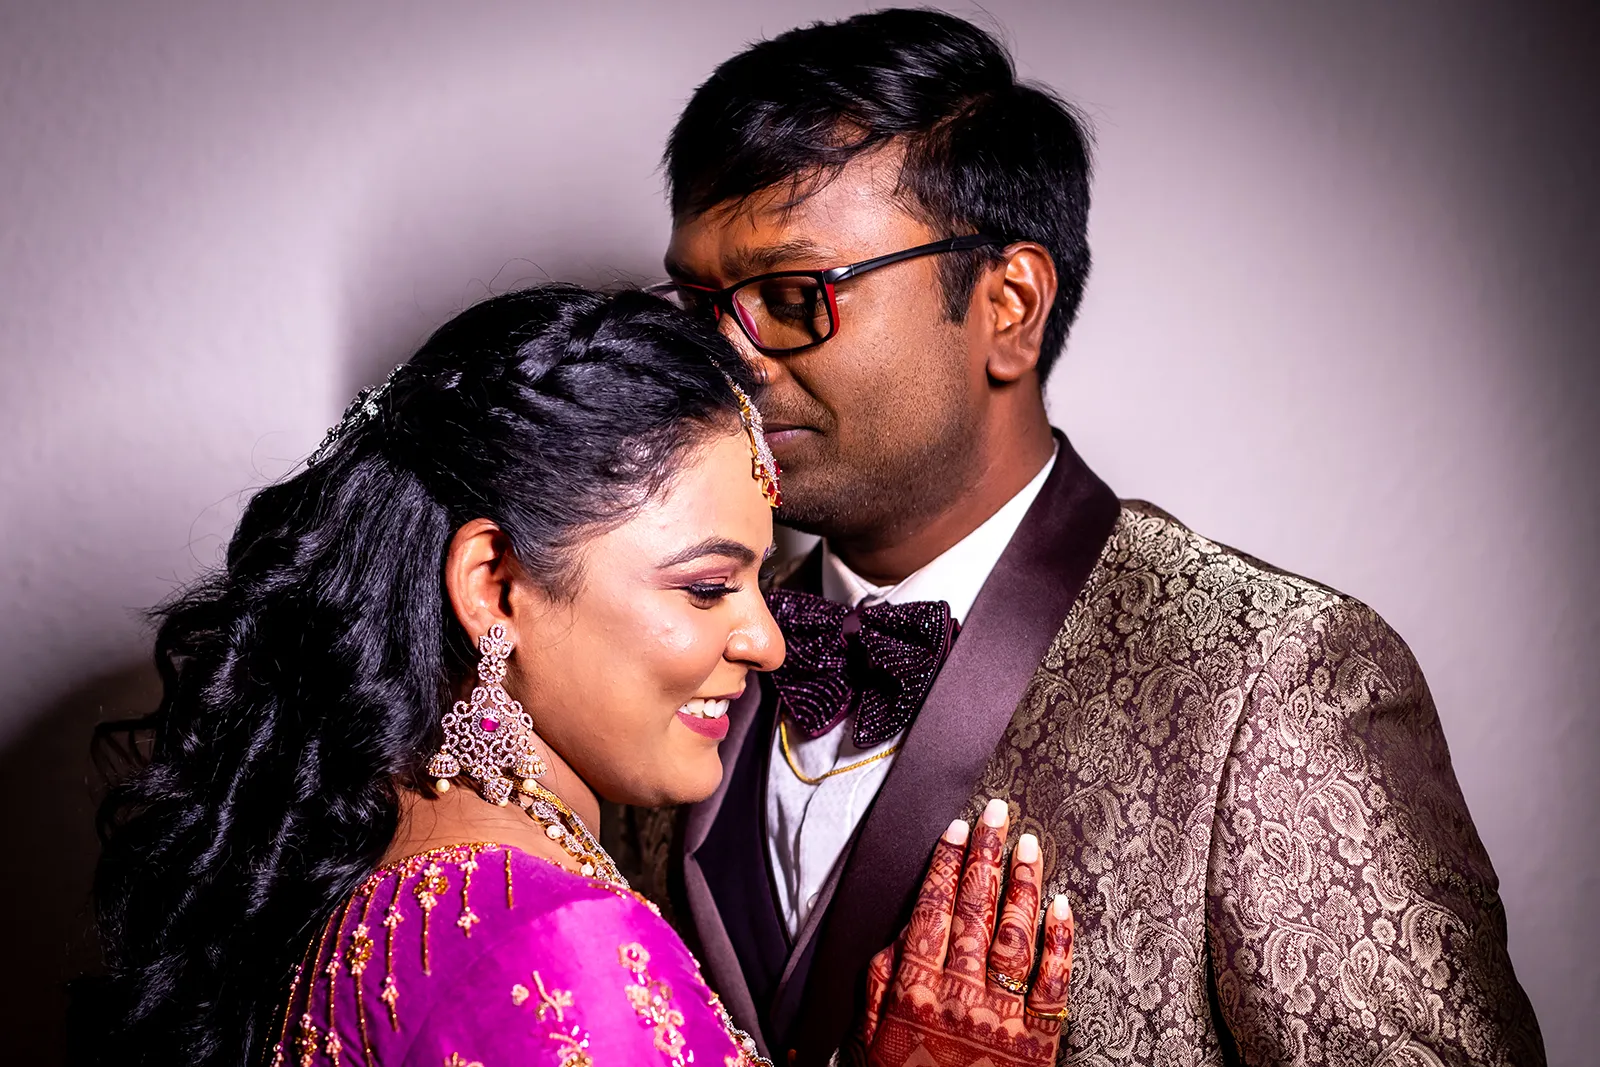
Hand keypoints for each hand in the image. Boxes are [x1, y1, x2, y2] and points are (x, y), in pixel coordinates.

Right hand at [857, 798, 1073, 1066]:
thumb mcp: (870, 1037)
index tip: (956, 829)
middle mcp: (958, 994)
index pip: (931, 910)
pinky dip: (1060, 940)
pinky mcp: (1038, 1039)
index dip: (944, 865)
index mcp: (914, 991)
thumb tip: (896, 933)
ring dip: (1022, 884)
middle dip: (986, 855)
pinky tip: (1062, 906)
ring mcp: (1001, 1015)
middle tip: (997, 813)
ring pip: (1015, 934)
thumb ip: (878, 983)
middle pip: (974, 909)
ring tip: (1029, 844)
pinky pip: (1054, 981)